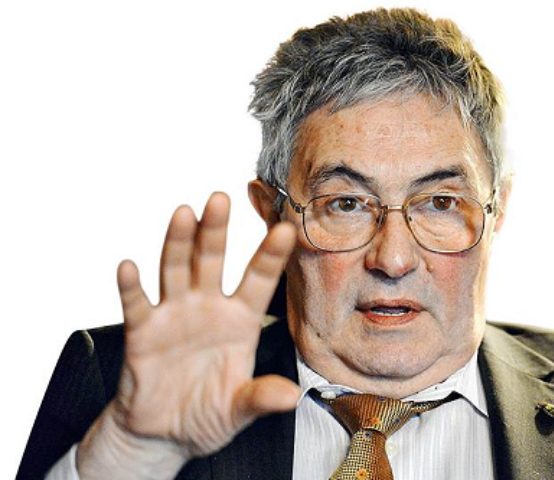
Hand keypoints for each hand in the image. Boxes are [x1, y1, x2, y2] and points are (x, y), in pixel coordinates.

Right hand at [77, 192, 299, 478]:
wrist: (165, 434)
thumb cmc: (208, 414)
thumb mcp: (239, 410)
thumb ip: (261, 397)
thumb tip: (291, 396)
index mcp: (241, 320)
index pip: (260, 280)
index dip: (271, 255)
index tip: (286, 228)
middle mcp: (208, 308)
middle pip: (212, 261)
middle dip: (216, 230)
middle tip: (221, 199)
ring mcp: (174, 315)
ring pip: (176, 270)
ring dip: (177, 242)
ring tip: (184, 213)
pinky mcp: (142, 332)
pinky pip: (137, 305)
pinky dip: (132, 287)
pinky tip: (130, 267)